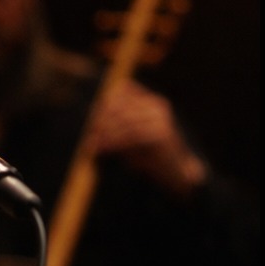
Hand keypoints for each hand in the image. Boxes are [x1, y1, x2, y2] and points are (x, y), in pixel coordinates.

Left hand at [86, 80, 206, 196]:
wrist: (177, 172)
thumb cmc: (151, 156)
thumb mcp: (132, 136)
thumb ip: (118, 126)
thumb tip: (92, 123)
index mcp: (151, 101)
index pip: (122, 92)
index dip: (104, 105)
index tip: (90, 120)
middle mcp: (156, 106)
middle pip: (120, 107)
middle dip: (101, 120)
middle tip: (88, 133)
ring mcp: (160, 119)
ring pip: (124, 122)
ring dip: (104, 134)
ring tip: (90, 144)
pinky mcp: (160, 134)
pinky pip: (130, 136)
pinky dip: (112, 143)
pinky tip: (100, 150)